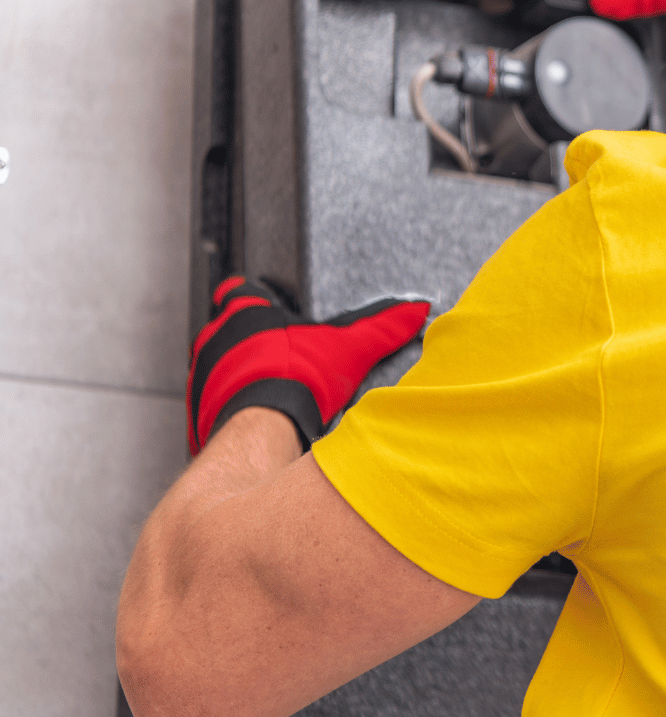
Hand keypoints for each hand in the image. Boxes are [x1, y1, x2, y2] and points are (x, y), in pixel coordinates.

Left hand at [186, 277, 429, 454]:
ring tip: (268, 388)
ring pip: (214, 365)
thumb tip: (417, 309)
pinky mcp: (197, 408)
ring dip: (235, 373)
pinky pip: (211, 401)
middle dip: (247, 341)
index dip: (253, 299)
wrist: (261, 425)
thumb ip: (383, 325)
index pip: (239, 291)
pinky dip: (229, 406)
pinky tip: (255, 416)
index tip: (267, 309)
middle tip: (277, 356)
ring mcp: (202, 373)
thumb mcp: (351, 345)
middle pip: (224, 329)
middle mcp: (216, 337)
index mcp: (247, 312)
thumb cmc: (297, 377)